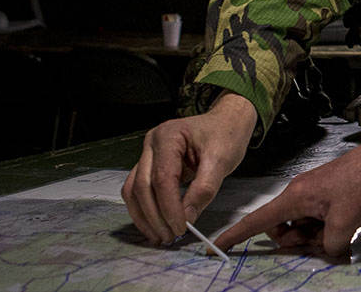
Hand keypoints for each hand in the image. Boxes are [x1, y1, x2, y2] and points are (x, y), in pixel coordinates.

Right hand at [122, 91, 257, 244]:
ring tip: (160, 236)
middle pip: (142, 186)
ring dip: (144, 216)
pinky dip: (144, 209)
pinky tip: (156, 225)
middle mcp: (151, 143)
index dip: (169, 207)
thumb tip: (187, 218)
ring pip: (134, 190)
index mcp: (168, 136)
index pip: (162, 178)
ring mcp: (147, 154)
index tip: (181, 228)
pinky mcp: (149, 165)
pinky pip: (139, 190)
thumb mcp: (221, 160)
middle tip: (170, 237)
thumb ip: (204, 189)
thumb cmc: (225, 135)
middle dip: (155, 216)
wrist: (226, 122)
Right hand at [212, 124, 360, 256]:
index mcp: (294, 198)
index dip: (235, 235)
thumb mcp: (344, 224)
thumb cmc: (360, 186)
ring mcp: (310, 194)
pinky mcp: (323, 194)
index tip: (214, 248)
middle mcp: (297, 194)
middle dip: (297, 241)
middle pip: (281, 228)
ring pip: (300, 225)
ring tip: (340, 229)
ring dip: (314, 235)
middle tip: (324, 240)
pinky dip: (324, 226)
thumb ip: (327, 245)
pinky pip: (313, 218)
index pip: (257, 221)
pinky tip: (345, 224)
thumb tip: (325, 249)